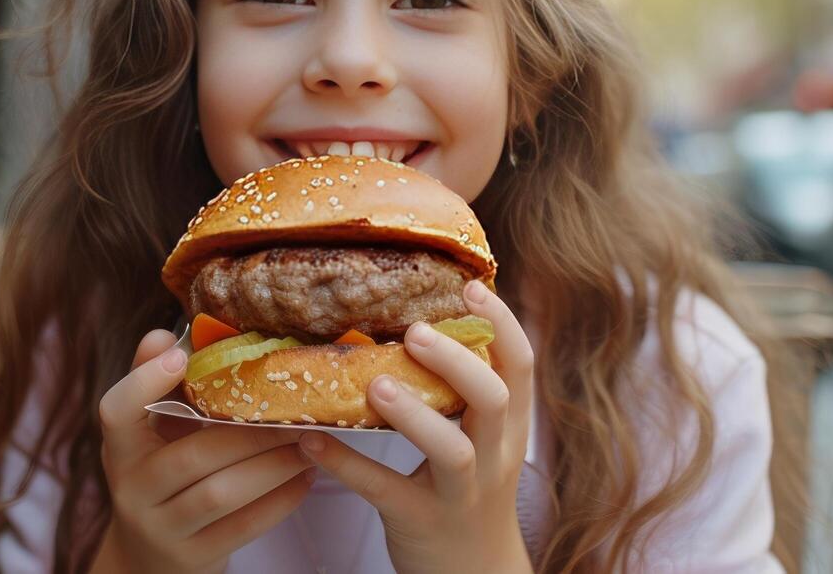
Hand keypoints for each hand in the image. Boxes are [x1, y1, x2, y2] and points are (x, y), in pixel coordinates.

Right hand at [91, 329, 315, 573]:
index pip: (116, 411)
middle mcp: (132, 489)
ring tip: (309, 442)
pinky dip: (279, 501)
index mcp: (120, 447)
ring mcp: (161, 528)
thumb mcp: (150, 432)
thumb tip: (166, 335)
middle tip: (296, 412)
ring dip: (273, 465)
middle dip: (251, 432)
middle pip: (193, 455)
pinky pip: (242, 528)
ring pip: (221, 494)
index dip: (144, 382)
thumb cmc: (159, 474)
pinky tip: (304, 478)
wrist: (149, 557)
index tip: (181, 356)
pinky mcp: (193, 557)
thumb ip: (158, 384)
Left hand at [297, 281, 535, 573]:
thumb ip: (467, 392)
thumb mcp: (485, 440)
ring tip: (376, 383)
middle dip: (458, 361)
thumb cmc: (470, 491)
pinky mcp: (422, 522)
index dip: (502, 324)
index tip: (470, 287)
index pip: (520, 367)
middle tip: (416, 331)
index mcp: (509, 429)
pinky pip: (386, 492)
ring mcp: (461, 494)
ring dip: (415, 414)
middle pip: (494, 400)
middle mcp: (494, 457)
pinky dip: (347, 466)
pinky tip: (312, 441)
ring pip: (453, 451)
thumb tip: (429, 320)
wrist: (474, 572)